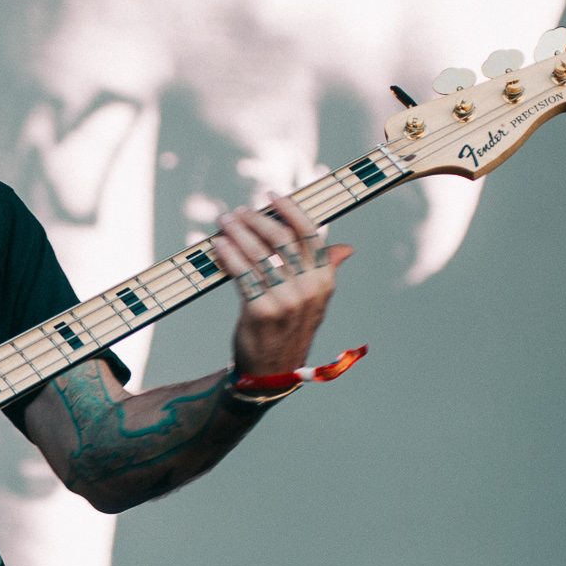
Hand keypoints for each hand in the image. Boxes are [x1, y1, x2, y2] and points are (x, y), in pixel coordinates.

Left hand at [208, 194, 354, 376]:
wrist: (273, 370)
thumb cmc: (290, 327)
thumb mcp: (315, 301)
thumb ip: (327, 270)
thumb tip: (346, 249)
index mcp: (324, 280)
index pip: (309, 234)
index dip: (290, 210)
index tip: (271, 195)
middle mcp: (308, 288)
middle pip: (281, 239)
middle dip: (256, 220)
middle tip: (237, 212)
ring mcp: (285, 300)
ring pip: (258, 254)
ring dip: (237, 233)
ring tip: (223, 223)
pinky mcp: (261, 311)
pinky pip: (242, 274)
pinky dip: (228, 256)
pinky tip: (218, 245)